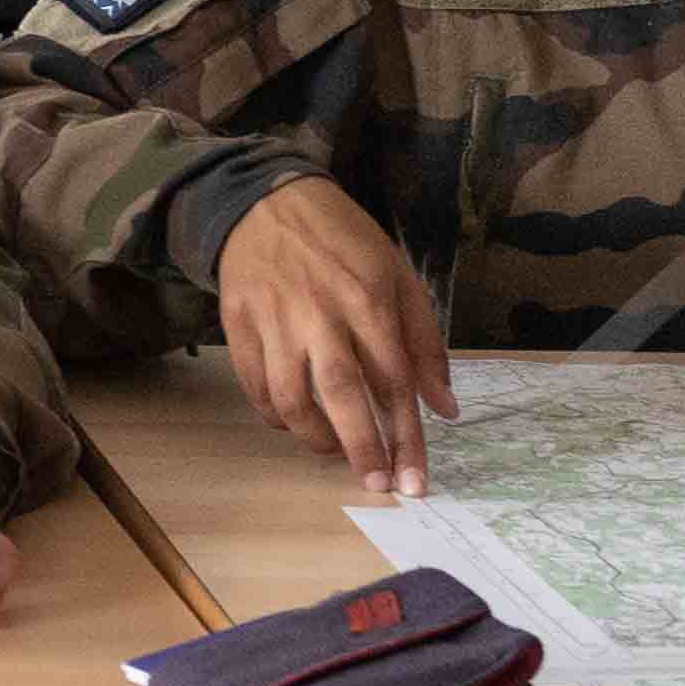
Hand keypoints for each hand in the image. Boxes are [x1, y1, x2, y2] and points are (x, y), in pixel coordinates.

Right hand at [214, 177, 455, 497]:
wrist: (266, 200)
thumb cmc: (343, 241)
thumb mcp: (399, 277)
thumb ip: (424, 343)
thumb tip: (445, 407)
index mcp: (369, 299)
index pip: (394, 381)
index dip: (406, 437)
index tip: (414, 481)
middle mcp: (321, 312)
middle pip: (341, 395)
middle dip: (362, 448)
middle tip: (377, 485)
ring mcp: (274, 319)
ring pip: (290, 398)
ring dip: (315, 437)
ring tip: (335, 449)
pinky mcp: (238, 323)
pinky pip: (255, 386)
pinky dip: (274, 416)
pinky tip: (294, 422)